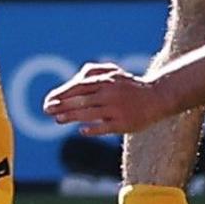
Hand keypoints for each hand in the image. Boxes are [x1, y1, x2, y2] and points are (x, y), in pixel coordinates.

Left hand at [43, 61, 165, 133]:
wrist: (157, 97)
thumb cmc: (130, 86)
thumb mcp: (114, 73)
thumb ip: (94, 72)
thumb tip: (76, 78)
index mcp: (107, 81)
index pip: (79, 87)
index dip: (62, 94)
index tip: (48, 100)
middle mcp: (110, 93)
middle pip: (81, 100)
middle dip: (62, 105)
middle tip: (46, 110)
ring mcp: (117, 109)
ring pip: (90, 113)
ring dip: (71, 116)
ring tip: (57, 120)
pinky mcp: (123, 123)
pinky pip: (105, 127)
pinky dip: (93, 129)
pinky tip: (81, 131)